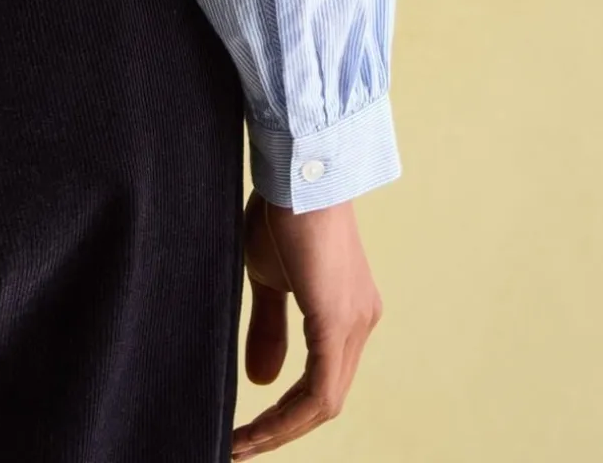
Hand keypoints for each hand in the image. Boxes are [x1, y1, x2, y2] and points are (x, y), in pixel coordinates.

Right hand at [230, 190, 381, 455]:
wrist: (295, 168)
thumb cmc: (280, 211)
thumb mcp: (268, 276)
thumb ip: (268, 327)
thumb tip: (261, 382)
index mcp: (346, 311)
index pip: (322, 381)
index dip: (285, 413)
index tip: (248, 431)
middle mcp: (361, 322)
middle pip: (326, 398)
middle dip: (282, 429)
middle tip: (241, 446)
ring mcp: (356, 324)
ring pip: (325, 400)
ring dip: (281, 429)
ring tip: (242, 444)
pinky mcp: (339, 322)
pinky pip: (319, 391)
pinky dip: (287, 418)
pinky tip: (256, 428)